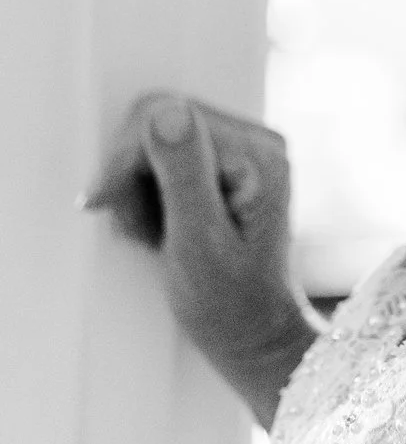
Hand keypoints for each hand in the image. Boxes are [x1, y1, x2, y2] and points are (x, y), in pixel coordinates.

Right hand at [83, 91, 321, 427]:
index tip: (110, 208)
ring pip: (156, 145)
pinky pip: (166, 164)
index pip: (167, 116)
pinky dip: (148, 197)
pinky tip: (160, 230)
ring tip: (154, 236)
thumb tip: (166, 111)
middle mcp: (256, 142)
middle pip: (159, 124)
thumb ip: (182, 176)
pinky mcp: (224, 170)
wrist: (254, 333)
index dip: (127, 161)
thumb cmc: (230, 302)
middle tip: (140, 230)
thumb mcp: (198, 244)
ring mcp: (242, 154)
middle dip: (132, 178)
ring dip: (138, 192)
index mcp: (258, 153)